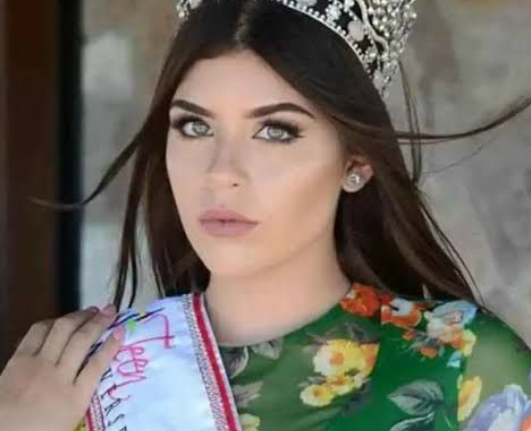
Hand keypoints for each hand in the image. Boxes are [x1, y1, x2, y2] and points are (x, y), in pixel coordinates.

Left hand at [0, 304, 124, 430]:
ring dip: (79, 316)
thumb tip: (96, 375)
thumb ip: (84, 396)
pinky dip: (51, 322)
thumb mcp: (70, 420)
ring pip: (62, 330)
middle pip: (82, 340)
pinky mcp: (18, 360)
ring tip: (90, 310)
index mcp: (74, 399)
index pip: (98, 364)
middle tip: (109, 310)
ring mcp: (37, 366)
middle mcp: (58, 377)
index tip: (122, 331)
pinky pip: (37, 333)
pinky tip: (59, 320)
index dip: (112, 344)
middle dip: (99, 321)